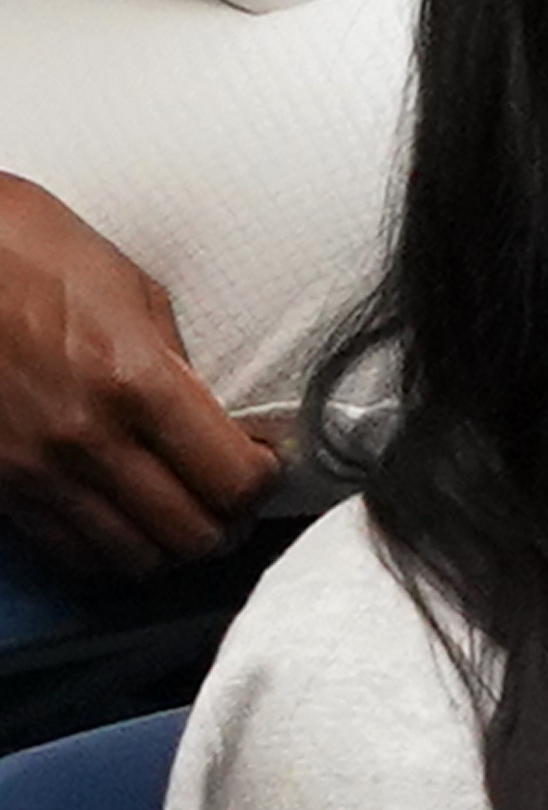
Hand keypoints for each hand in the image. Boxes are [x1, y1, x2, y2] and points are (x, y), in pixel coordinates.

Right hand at [0, 178, 276, 575]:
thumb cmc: (28, 249)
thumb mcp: (128, 287)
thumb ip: (179, 363)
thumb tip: (221, 420)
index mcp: (134, 380)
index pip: (232, 480)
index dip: (261, 481)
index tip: (260, 464)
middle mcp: (89, 438)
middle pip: (194, 536)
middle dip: (227, 523)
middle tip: (228, 498)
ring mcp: (40, 470)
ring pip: (138, 560)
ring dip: (171, 545)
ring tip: (178, 513)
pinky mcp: (3, 487)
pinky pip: (76, 555)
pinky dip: (113, 550)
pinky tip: (123, 519)